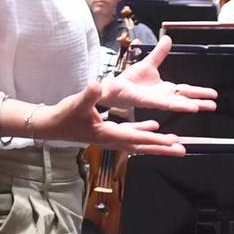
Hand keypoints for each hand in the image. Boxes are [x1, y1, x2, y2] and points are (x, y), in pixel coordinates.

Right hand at [28, 84, 190, 155]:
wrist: (51, 126)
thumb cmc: (63, 115)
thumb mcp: (76, 103)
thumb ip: (89, 94)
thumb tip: (97, 83)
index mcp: (107, 134)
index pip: (135, 138)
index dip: (154, 140)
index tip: (171, 142)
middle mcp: (112, 140)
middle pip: (142, 146)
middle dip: (162, 148)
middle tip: (182, 150)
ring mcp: (111, 139)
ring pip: (139, 143)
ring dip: (156, 143)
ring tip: (175, 144)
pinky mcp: (108, 134)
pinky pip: (131, 135)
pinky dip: (143, 132)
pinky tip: (154, 128)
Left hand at [100, 36, 218, 113]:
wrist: (113, 87)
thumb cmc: (130, 80)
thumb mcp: (149, 64)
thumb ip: (159, 53)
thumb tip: (168, 39)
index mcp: (165, 89)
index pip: (186, 91)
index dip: (200, 92)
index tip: (213, 95)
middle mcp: (162, 97)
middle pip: (184, 99)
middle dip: (199, 102)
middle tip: (214, 105)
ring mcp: (153, 100)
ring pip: (173, 103)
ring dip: (185, 105)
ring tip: (198, 107)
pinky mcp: (143, 101)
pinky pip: (158, 103)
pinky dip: (170, 104)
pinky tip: (177, 106)